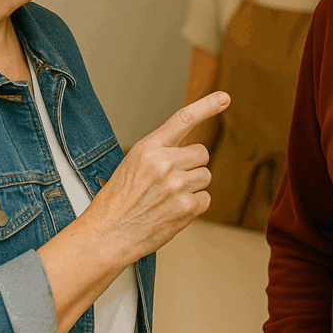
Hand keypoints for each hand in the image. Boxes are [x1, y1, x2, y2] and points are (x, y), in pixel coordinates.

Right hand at [87, 91, 229, 265]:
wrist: (107, 234)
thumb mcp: (132, 164)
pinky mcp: (186, 208)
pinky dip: (194, 206)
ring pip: (205, 177)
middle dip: (192, 165)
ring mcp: (177, 186)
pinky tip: (172, 210)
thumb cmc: (118, 201)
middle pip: (202, 153)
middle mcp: (164, 163)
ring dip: (193, 186)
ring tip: (167, 197)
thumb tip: (190, 152)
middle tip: (172, 179)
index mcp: (149, 148)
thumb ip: (161, 153)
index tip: (224, 98)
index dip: (207, 106)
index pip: (183, 119)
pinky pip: (205, 199)